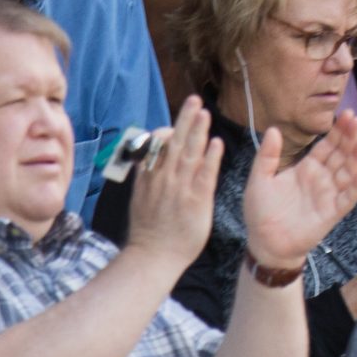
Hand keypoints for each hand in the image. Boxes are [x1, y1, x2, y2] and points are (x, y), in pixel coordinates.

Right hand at [121, 96, 222, 277]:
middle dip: (185, 120)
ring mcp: (179, 188)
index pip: (158, 146)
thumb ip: (147, 179)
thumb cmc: (150, 231)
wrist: (154, 256)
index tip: (175, 121)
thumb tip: (149, 163)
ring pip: (189, 153)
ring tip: (204, 112)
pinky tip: (216, 143)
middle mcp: (163, 178)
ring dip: (197, 131)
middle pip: (174, 142)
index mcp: (149, 177)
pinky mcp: (195, 201)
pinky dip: (210, 158)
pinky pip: (204, 175)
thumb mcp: (141, 199)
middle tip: (194, 100)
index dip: (168, 130)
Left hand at [243, 113, 356, 274]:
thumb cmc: (261, 212)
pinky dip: (356, 187)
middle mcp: (321, 180)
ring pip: (348, 173)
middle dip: (349, 138)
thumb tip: (274, 130)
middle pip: (340, 155)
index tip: (345, 114)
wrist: (265, 243)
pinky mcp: (332, 213)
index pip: (326, 146)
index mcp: (306, 169)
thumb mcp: (260, 179)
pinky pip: (347, 198)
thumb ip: (267, 155)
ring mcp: (328, 196)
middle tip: (356, 120)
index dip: (336, 131)